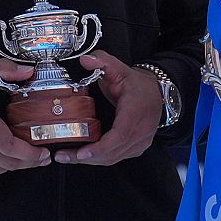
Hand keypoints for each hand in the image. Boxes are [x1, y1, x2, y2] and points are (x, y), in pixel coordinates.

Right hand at [0, 59, 50, 176]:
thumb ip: (3, 69)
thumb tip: (28, 71)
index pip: (11, 147)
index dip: (31, 154)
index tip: (44, 152)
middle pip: (8, 162)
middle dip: (29, 162)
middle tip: (41, 157)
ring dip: (13, 165)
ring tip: (24, 157)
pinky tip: (2, 158)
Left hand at [54, 50, 161, 165]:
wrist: (157, 93)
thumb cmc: (137, 84)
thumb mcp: (120, 69)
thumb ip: (102, 62)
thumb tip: (85, 60)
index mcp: (135, 112)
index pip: (120, 135)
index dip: (100, 148)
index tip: (83, 152)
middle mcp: (141, 131)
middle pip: (112, 152)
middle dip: (86, 157)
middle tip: (63, 156)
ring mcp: (140, 142)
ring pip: (114, 158)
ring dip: (90, 160)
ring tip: (68, 157)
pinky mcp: (137, 148)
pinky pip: (117, 158)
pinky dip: (100, 159)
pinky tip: (84, 156)